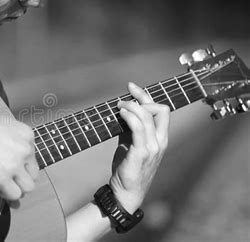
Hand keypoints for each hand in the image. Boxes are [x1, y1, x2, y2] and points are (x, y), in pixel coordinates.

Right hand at [0, 99, 38, 200]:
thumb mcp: (2, 124)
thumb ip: (10, 137)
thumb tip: (5, 149)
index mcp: (26, 135)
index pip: (32, 158)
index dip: (22, 166)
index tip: (14, 168)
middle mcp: (25, 150)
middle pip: (34, 174)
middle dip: (22, 178)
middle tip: (11, 179)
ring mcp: (15, 165)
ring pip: (28, 187)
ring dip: (17, 188)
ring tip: (5, 186)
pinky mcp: (2, 178)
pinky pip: (14, 194)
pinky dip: (6, 194)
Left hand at [109, 82, 169, 212]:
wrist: (126, 192)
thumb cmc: (128, 168)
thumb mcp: (132, 145)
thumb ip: (131, 129)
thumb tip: (122, 111)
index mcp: (161, 139)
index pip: (162, 110)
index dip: (147, 97)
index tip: (132, 89)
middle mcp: (160, 142)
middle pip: (159, 109)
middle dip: (141, 98)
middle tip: (123, 100)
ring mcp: (152, 148)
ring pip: (147, 116)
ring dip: (131, 106)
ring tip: (119, 106)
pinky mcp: (141, 153)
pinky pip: (137, 128)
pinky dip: (129, 116)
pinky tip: (120, 114)